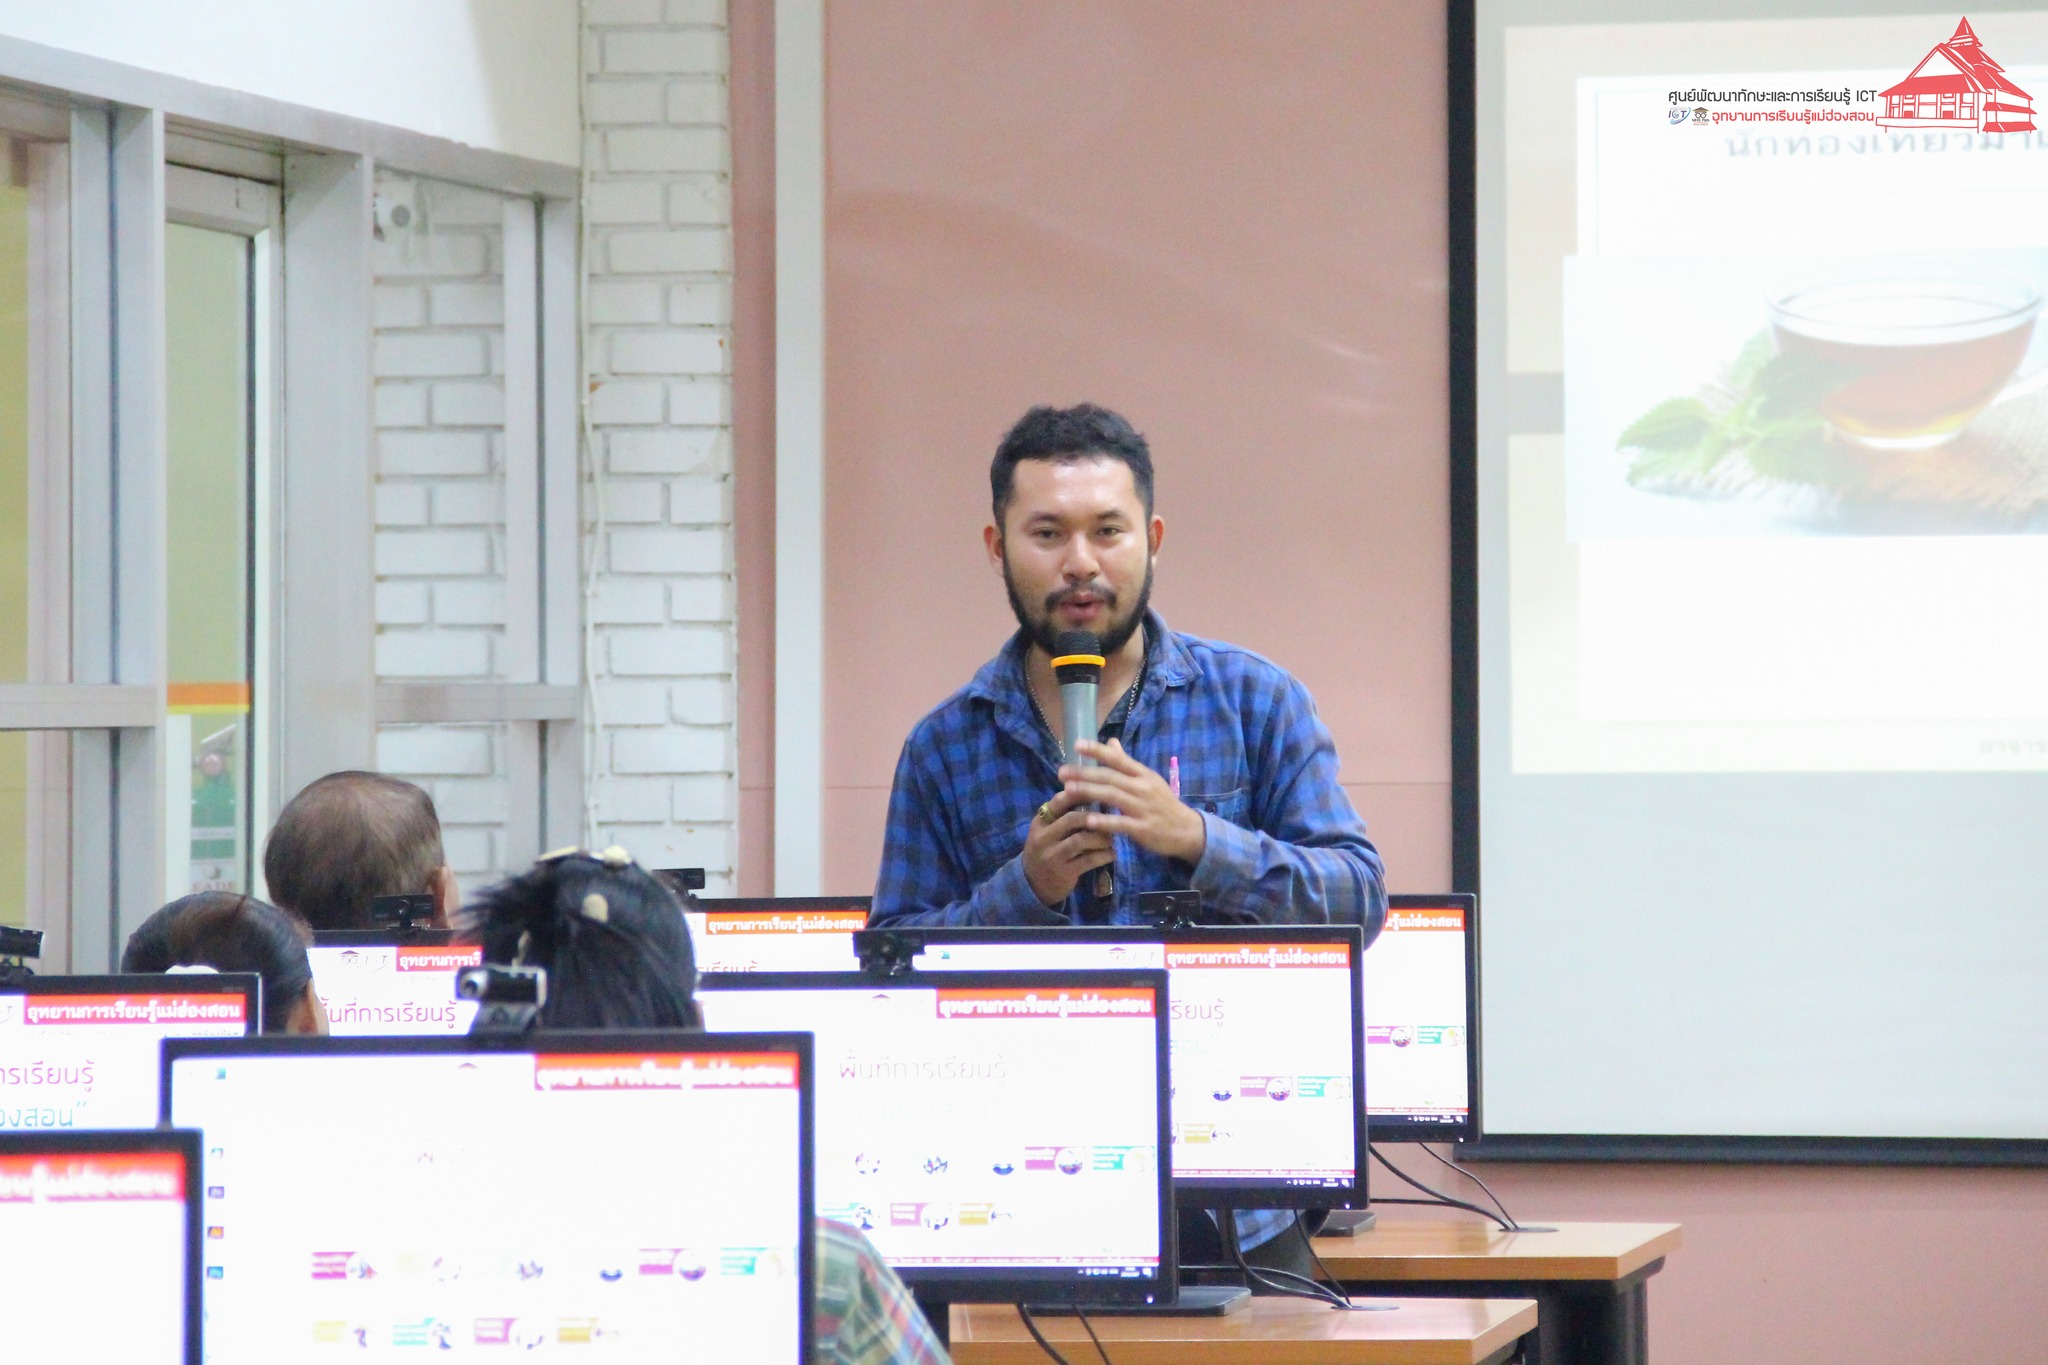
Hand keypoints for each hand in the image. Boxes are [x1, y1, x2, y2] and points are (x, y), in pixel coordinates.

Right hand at [1021, 785, 1115, 906]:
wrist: (1033, 883)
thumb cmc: (1048, 849)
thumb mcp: (1048, 830)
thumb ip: (1065, 814)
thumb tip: (1095, 792)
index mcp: (1040, 821)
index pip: (1059, 801)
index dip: (1081, 793)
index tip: (1100, 791)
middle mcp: (1043, 837)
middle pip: (1071, 819)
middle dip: (1095, 817)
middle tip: (1111, 818)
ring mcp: (1052, 856)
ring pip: (1080, 840)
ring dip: (1101, 838)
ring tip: (1111, 839)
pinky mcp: (1063, 873)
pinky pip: (1088, 861)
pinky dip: (1104, 855)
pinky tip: (1112, 854)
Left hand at [1061, 739, 1207, 864]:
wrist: (1187, 830)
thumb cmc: (1163, 803)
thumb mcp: (1148, 779)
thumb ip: (1127, 763)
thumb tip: (1111, 742)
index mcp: (1143, 774)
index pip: (1118, 759)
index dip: (1097, 751)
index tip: (1076, 745)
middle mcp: (1143, 788)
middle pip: (1110, 777)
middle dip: (1084, 774)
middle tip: (1062, 772)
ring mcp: (1143, 808)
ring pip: (1113, 797)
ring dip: (1089, 792)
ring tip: (1068, 790)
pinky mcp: (1143, 828)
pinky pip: (1121, 824)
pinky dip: (1105, 821)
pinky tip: (1088, 820)